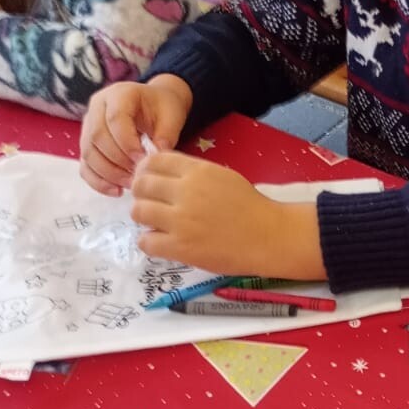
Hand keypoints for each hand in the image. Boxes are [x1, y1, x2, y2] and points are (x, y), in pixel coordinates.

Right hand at [79, 75, 192, 196]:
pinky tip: (116, 191)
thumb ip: (166, 135)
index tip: (144, 160)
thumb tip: (156, 158)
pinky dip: (98, 181)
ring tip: (130, 184)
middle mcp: (97, 106)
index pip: (115, 119)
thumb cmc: (163, 108)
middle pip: (97, 137)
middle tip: (138, 176)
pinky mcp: (87, 143)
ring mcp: (88, 125)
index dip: (127, 143)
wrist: (153, 104)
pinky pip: (85, 165)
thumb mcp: (172, 116)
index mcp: (119, 94)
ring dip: (108, 174)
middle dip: (117, 161)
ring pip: (88, 153)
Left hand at [130, 152, 315, 274]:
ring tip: (156, 223)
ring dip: (143, 217)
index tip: (149, 180)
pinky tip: (162, 242)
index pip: (154, 161)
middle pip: (141, 185)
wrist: (270, 236)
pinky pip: (146, 241)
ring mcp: (181, 221)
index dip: (145, 170)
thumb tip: (161, 175)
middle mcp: (185, 192)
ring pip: (138, 212)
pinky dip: (149, 241)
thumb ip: (192, 173)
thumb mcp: (222, 176)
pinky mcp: (180, 247)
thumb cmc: (250, 206)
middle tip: (150, 203)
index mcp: (198, 171)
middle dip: (140, 194)